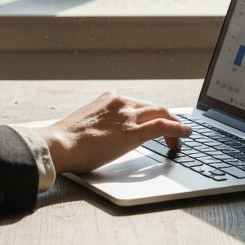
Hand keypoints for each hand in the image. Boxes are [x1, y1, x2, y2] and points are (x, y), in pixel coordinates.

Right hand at [34, 92, 192, 173]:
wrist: (58, 145)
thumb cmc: (65, 142)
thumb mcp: (86, 125)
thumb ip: (100, 125)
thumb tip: (104, 137)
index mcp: (109, 99)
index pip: (138, 103)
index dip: (152, 113)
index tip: (156, 120)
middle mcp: (121, 103)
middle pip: (154, 107)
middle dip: (167, 117)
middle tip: (173, 130)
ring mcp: (127, 116)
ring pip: (161, 114)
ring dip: (174, 125)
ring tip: (180, 138)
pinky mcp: (132, 132)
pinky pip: (163, 126)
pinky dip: (178, 129)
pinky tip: (186, 135)